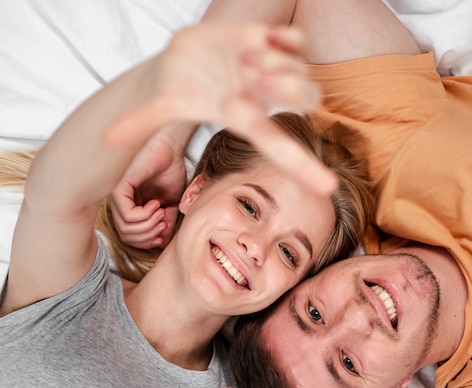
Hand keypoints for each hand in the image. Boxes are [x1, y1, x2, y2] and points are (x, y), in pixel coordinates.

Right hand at [105, 22, 336, 198]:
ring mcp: (271, 69)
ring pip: (301, 68)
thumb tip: (107, 138)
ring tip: (246, 55)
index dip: (302, 167)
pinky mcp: (270, 44)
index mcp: (241, 115)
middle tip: (261, 76)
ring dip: (280, 59)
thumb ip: (138, 122)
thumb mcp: (159, 106)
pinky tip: (268, 39)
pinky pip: (297, 42)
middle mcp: (264, 96)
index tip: (329, 189)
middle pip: (303, 97)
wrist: (187, 63)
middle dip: (288, 85)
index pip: (276, 146)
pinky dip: (289, 39)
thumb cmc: (176, 91)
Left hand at [109, 126, 187, 248]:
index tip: (163, 232)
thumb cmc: (169, 167)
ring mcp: (116, 195)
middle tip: (163, 224)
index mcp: (129, 205)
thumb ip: (165, 223)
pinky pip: (128, 216)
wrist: (170, 146)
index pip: (130, 237)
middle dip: (149, 237)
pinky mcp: (118, 188)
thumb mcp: (170, 203)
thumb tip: (162, 242)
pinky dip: (146, 215)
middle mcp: (119, 202)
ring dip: (149, 226)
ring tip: (161, 212)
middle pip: (127, 237)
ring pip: (127, 228)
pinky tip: (156, 204)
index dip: (148, 241)